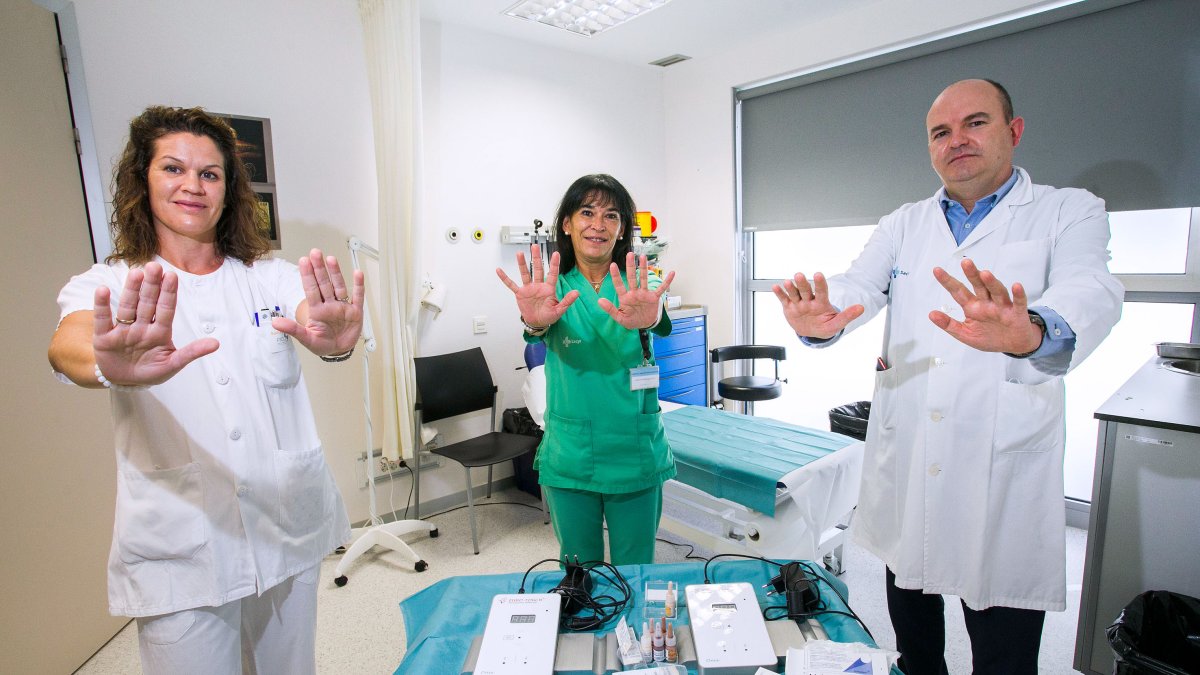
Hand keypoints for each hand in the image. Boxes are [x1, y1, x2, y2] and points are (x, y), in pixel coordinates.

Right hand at [92, 262, 218, 384]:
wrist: (123, 382)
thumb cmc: (150, 371)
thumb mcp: (172, 364)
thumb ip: (191, 353)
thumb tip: (216, 343)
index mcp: (160, 332)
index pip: (165, 309)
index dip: (168, 293)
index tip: (172, 276)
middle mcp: (142, 326)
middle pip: (147, 303)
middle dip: (151, 286)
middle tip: (154, 266)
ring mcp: (123, 330)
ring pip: (128, 307)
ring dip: (131, 290)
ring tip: (135, 274)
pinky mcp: (104, 337)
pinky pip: (102, 319)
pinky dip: (102, 305)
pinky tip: (103, 290)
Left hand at [273, 249, 364, 355]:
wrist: (339, 351)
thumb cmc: (322, 344)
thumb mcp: (306, 338)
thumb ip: (292, 329)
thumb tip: (275, 322)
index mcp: (317, 310)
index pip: (311, 289)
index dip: (307, 275)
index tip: (303, 261)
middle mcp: (329, 305)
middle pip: (324, 284)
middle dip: (319, 268)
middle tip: (315, 253)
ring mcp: (342, 307)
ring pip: (339, 286)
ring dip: (336, 273)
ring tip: (331, 259)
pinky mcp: (355, 312)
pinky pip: (358, 297)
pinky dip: (358, 286)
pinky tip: (358, 274)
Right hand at [495, 244, 579, 327]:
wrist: (537, 322)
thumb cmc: (549, 316)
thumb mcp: (559, 310)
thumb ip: (567, 301)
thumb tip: (577, 292)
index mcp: (549, 288)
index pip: (552, 274)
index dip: (554, 264)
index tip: (556, 254)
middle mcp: (538, 285)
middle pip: (538, 269)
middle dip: (536, 258)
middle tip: (535, 246)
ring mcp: (528, 288)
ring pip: (525, 274)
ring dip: (522, 264)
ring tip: (519, 253)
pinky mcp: (520, 293)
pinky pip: (511, 285)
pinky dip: (505, 278)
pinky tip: (499, 270)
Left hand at [598, 252, 674, 329]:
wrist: (644, 324)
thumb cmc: (631, 320)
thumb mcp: (620, 318)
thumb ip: (610, 310)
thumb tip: (599, 301)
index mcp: (625, 297)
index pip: (619, 285)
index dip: (616, 276)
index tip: (612, 265)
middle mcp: (634, 293)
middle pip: (632, 277)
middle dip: (631, 266)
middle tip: (630, 254)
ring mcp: (644, 294)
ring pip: (644, 279)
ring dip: (644, 268)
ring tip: (643, 257)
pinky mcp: (654, 297)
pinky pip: (661, 288)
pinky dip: (667, 281)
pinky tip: (671, 273)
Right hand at [772, 272, 863, 338]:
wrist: (811, 332)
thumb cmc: (824, 326)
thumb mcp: (836, 324)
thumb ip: (847, 316)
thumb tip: (861, 308)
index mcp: (821, 303)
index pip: (822, 291)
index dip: (820, 283)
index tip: (818, 275)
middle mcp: (809, 300)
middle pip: (806, 290)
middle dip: (803, 283)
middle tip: (800, 276)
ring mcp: (799, 303)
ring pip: (794, 293)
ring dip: (790, 287)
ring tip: (787, 282)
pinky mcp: (789, 307)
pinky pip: (784, 300)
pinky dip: (779, 294)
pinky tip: (776, 287)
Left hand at [929, 258, 1041, 353]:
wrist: (1014, 345)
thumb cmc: (989, 337)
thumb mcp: (965, 334)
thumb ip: (949, 324)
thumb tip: (931, 314)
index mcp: (972, 307)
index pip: (958, 291)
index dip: (948, 281)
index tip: (937, 270)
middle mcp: (986, 303)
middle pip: (978, 286)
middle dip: (972, 274)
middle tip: (965, 262)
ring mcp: (1002, 306)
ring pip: (997, 291)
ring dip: (991, 282)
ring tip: (985, 273)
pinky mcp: (1017, 313)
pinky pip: (1019, 302)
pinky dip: (1018, 294)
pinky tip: (1016, 286)